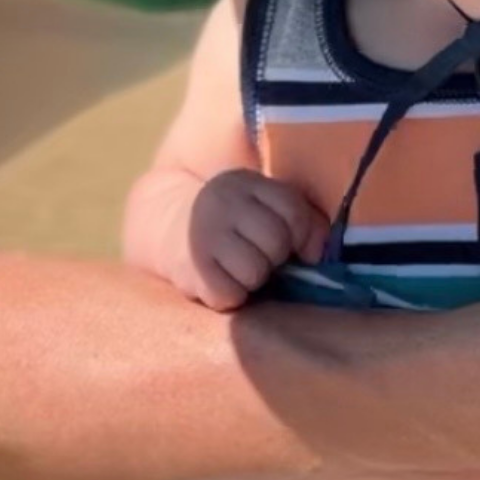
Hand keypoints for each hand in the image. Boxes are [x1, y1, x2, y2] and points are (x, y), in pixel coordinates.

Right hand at [139, 169, 328, 312]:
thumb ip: (302, 221)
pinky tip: (221, 280)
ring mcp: (203, 234)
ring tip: (238, 268)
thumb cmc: (233, 221)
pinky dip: (231, 295)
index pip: (294, 212)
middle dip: (274, 257)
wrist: (165, 224)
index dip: (301, 236)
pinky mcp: (191, 269)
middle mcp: (223, 203)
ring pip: (255, 272)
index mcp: (247, 184)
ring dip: (253, 279)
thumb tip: (314, 255)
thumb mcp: (265, 205)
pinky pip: (230, 295)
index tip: (292, 244)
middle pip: (276, 243)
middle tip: (257, 254)